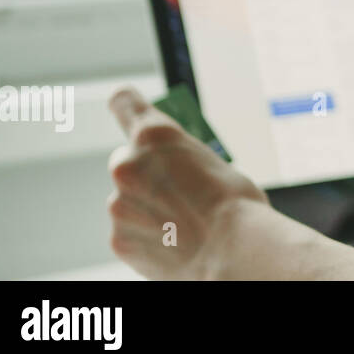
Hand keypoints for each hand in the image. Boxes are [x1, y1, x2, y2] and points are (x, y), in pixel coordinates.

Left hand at [106, 86, 267, 279]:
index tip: (124, 106)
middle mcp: (127, 164)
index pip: (123, 103)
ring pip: (128, 201)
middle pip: (128, 162)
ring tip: (184, 224)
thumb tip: (173, 174)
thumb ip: (181, 161)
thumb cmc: (235, 203)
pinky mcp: (118, 239)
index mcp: (154, 135)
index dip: (126, 105)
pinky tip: (174, 243)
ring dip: (148, 208)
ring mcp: (118, 204)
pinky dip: (146, 236)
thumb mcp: (211, 163)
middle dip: (146, 175)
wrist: (233, 250)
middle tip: (179, 193)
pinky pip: (129, 232)